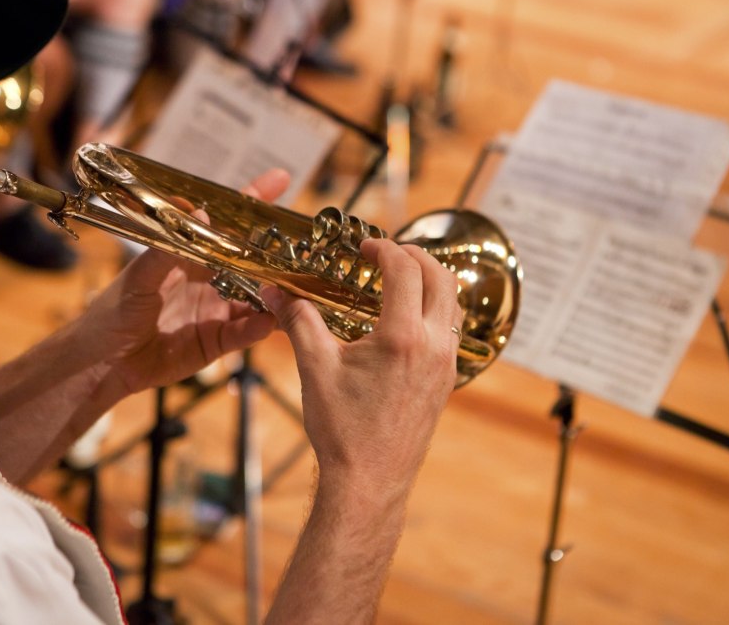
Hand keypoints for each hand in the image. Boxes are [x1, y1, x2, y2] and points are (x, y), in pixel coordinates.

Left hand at [77, 168, 289, 393]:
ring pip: (258, 298)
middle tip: (309, 246)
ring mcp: (216, 310)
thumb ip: (168, 249)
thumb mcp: (139, 276)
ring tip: (302, 287)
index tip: (280, 179)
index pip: (226, 223)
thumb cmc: (113, 311)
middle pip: (253, 260)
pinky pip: (244, 333)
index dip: (253, 201)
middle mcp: (209, 279)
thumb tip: (204, 215)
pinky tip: (272, 322)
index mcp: (190, 255)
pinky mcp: (216, 342)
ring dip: (278, 293)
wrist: (101, 361)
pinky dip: (259, 327)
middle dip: (280, 252)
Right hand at [262, 238, 461, 500]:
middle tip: (390, 252)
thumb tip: (275, 293)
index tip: (366, 246)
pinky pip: (451, 331)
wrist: (368, 482)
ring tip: (403, 278)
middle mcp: (432, 346)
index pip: (405, 271)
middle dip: (417, 256)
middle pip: (442, 278)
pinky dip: (436, 310)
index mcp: (402, 337)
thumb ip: (298, 321)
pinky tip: (409, 319)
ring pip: (453, 305)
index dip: (386, 249)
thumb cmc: (343, 430)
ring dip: (433, 282)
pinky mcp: (446, 382)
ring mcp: (445, 365)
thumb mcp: (315, 368)